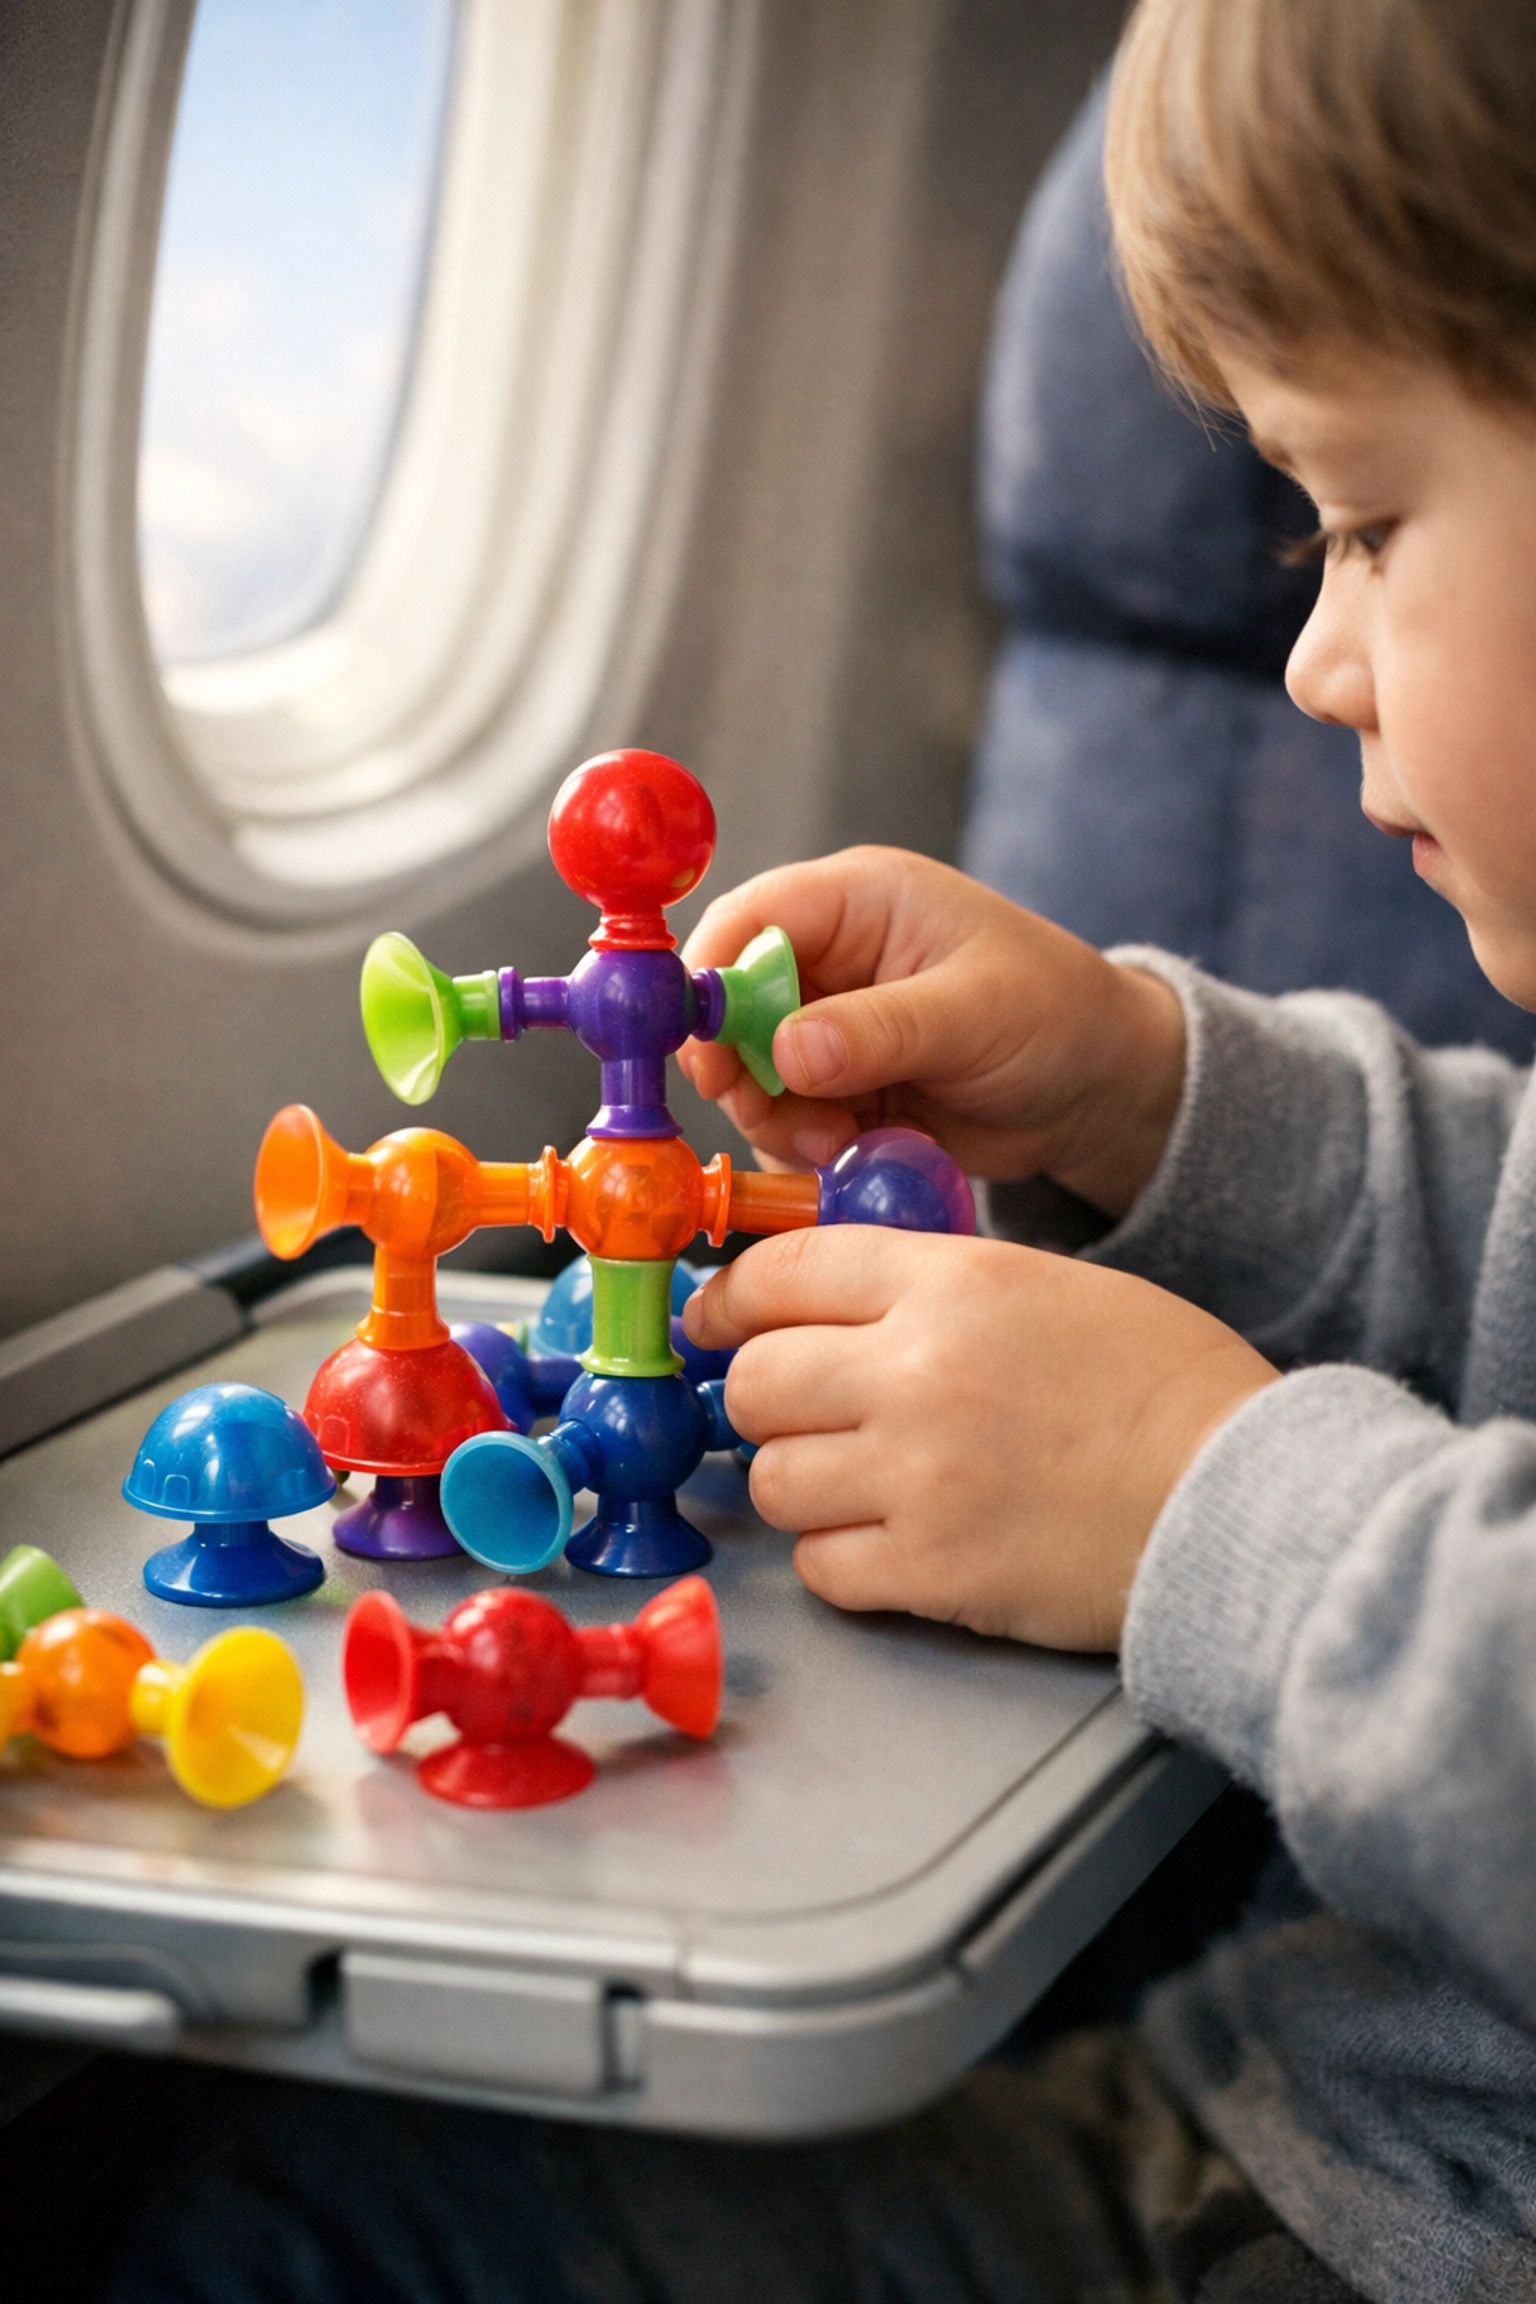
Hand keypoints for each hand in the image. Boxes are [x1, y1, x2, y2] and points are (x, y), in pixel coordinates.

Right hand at [680, 847, 1183, 1218]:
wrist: (1097, 1089)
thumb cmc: (1056, 1014)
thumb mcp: (975, 1014)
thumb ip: (879, 1031)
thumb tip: (786, 1052)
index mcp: (856, 901)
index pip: (747, 921)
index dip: (710, 984)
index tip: (708, 1059)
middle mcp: (829, 957)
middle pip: (729, 1007)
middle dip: (742, 1072)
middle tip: (783, 1123)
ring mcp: (828, 1026)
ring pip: (750, 1075)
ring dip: (777, 1120)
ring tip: (840, 1144)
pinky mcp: (837, 1087)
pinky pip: (785, 1120)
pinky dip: (804, 1148)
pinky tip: (856, 1155)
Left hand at [685, 1227, 1276, 1649]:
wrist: (1246, 1496)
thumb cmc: (1167, 1388)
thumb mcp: (1050, 1286)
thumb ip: (934, 1287)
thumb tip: (830, 1308)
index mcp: (950, 1282)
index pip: (783, 1271)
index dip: (732, 1301)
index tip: (718, 1322)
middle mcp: (915, 1370)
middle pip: (754, 1382)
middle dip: (762, 1401)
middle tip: (798, 1416)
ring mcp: (917, 1475)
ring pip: (772, 1480)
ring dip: (801, 1485)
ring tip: (861, 1485)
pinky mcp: (932, 1570)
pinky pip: (821, 1567)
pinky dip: (842, 1560)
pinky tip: (893, 1545)